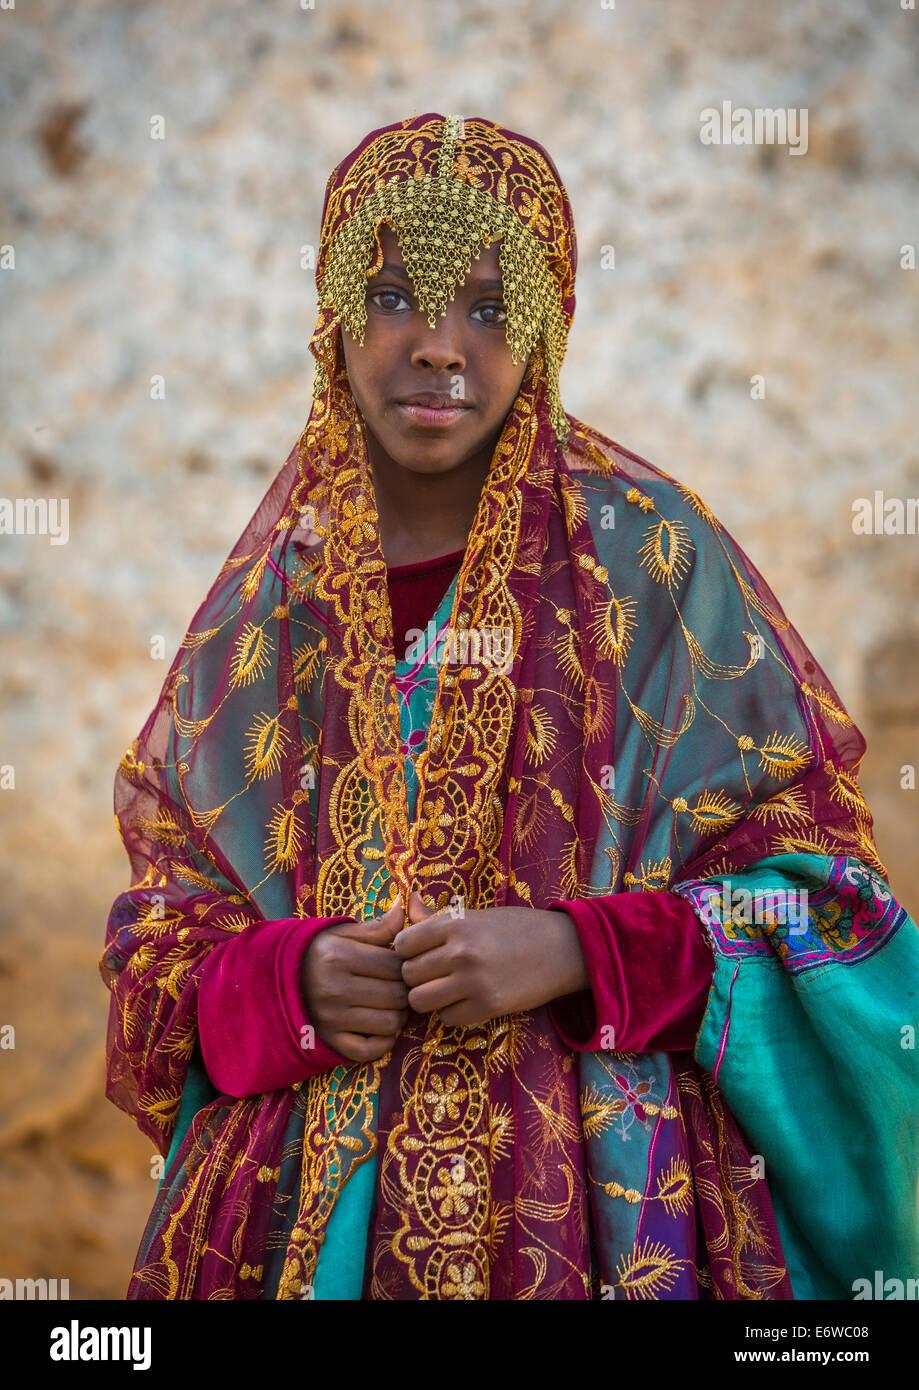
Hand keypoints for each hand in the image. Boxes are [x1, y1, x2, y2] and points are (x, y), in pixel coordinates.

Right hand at [301, 898, 409, 1061]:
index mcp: (339, 957)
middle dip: (406, 990)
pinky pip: (369, 1050)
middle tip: (401, 985)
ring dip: (399, 1015)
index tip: (403, 964)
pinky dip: (382, 1042)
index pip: (395, 965)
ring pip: (390, 1023)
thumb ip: (376, 927)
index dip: (407, 965)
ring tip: (391, 1004)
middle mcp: (335, 990)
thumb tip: (404, 905)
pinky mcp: (330, 1042)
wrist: (274, 981)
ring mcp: (332, 1019)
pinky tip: (380, 1026)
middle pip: (397, 996)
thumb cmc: (315, 953)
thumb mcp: (340, 933)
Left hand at [393, 891, 588, 1026]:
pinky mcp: (488, 1006)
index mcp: (455, 924)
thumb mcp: (476, 915)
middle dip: (416, 977)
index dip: (407, 951)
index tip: (421, 954)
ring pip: (420, 1001)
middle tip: (434, 974)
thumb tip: (408, 904)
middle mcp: (461, 952)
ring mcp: (473, 981)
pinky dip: (452, 1012)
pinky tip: (466, 1000)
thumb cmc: (517, 928)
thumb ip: (438, 918)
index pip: (402, 944)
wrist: (563, 949)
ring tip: (445, 989)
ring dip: (429, 998)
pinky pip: (447, 1018)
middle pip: (408, 975)